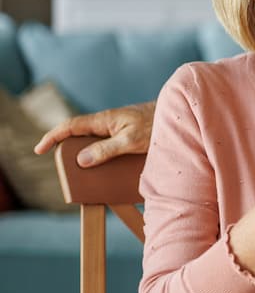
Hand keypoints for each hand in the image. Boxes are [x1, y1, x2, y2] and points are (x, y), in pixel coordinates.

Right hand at [34, 101, 155, 166]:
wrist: (178, 116)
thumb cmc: (156, 125)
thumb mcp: (131, 140)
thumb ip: (107, 149)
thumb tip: (81, 161)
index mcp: (104, 120)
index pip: (70, 126)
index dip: (53, 137)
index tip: (39, 150)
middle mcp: (107, 123)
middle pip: (80, 136)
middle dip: (69, 151)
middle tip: (65, 171)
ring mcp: (117, 129)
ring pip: (94, 143)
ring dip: (88, 156)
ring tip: (87, 176)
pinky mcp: (127, 135)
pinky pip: (108, 147)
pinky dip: (102, 157)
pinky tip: (109, 171)